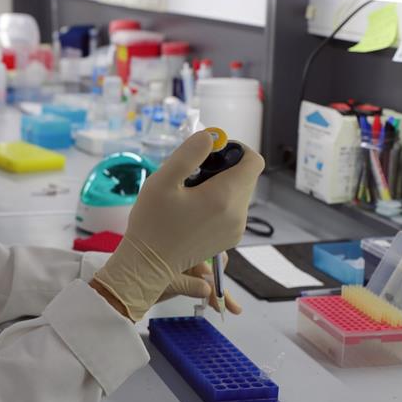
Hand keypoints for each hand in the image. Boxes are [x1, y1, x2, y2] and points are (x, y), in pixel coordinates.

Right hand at [91, 131, 262, 319]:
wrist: (148, 265)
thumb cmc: (151, 223)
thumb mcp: (162, 181)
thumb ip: (188, 154)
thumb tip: (210, 137)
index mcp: (223, 197)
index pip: (253, 161)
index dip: (235, 149)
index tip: (210, 153)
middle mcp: (237, 214)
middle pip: (246, 176)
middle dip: (225, 167)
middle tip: (193, 173)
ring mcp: (236, 229)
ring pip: (240, 192)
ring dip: (222, 184)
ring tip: (190, 193)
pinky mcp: (230, 238)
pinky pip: (234, 209)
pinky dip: (220, 201)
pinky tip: (194, 208)